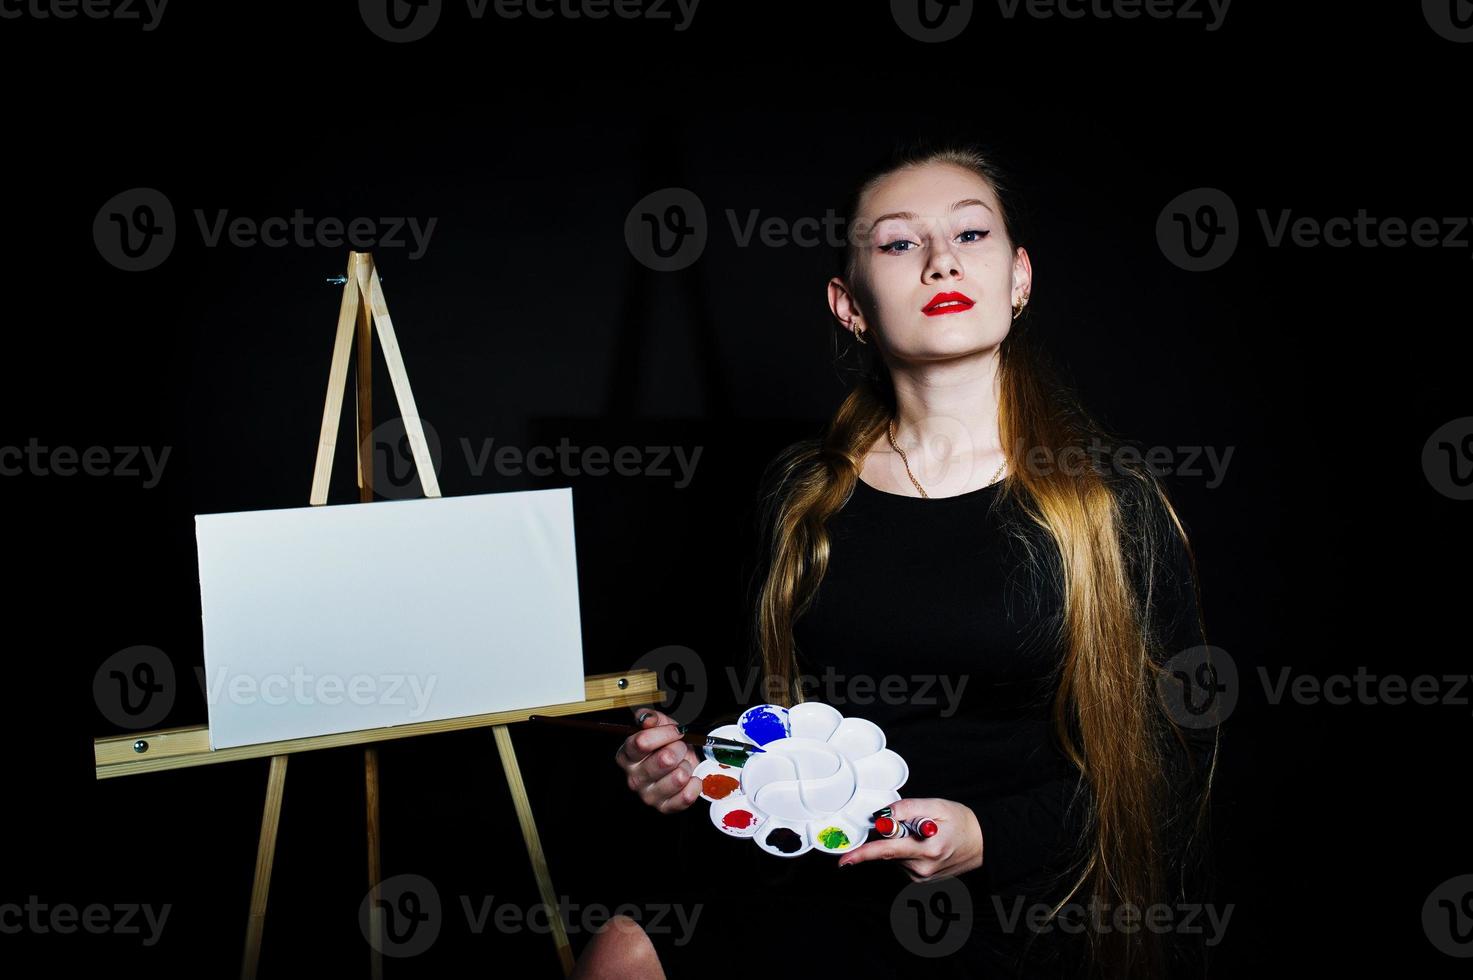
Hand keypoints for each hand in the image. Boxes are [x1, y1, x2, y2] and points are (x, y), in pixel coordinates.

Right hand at [613, 707, 702, 813]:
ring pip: (678, 778)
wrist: (681, 760)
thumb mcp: (659, 724)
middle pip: (664, 760)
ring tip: (682, 764)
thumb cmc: (666, 743)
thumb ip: (651, 718)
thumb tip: (647, 720)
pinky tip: (691, 778)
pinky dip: (694, 785)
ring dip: (687, 767)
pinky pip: (686, 797)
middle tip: (679, 748)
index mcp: (627, 755)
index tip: (676, 731)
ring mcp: (648, 795)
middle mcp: (634, 777)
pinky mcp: (664, 807)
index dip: (665, 734)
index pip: (642, 743)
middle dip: (679, 749)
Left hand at [836, 797, 983, 881]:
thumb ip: (906, 809)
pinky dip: (906, 852)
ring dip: (901, 843)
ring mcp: (921, 877)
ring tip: (924, 835)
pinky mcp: (920, 881)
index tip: (845, 860)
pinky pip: (901, 862)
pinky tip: (923, 846)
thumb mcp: (935, 806)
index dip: (863, 854)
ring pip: (894, 857)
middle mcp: (922, 868)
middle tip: (915, 824)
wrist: (981, 843)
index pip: (887, 851)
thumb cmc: (961, 822)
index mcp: (927, 849)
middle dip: (892, 834)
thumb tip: (883, 815)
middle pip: (888, 851)